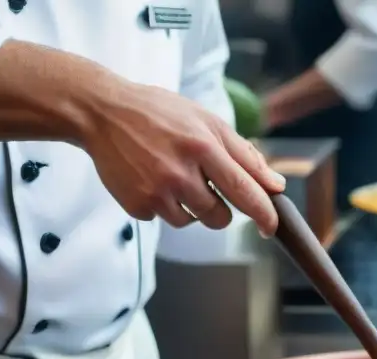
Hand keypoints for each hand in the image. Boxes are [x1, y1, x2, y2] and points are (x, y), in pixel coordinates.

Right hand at [81, 78, 284, 234]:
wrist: (101, 113)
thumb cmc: (160, 114)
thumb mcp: (205, 120)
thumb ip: (244, 153)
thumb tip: (275, 185)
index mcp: (202, 146)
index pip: (243, 189)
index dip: (263, 212)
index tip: (271, 227)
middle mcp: (179, 172)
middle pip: (220, 217)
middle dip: (221, 209)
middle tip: (205, 185)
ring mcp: (156, 191)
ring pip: (192, 222)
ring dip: (191, 207)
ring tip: (173, 175)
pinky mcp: (137, 205)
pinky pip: (163, 219)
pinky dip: (163, 205)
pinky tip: (151, 178)